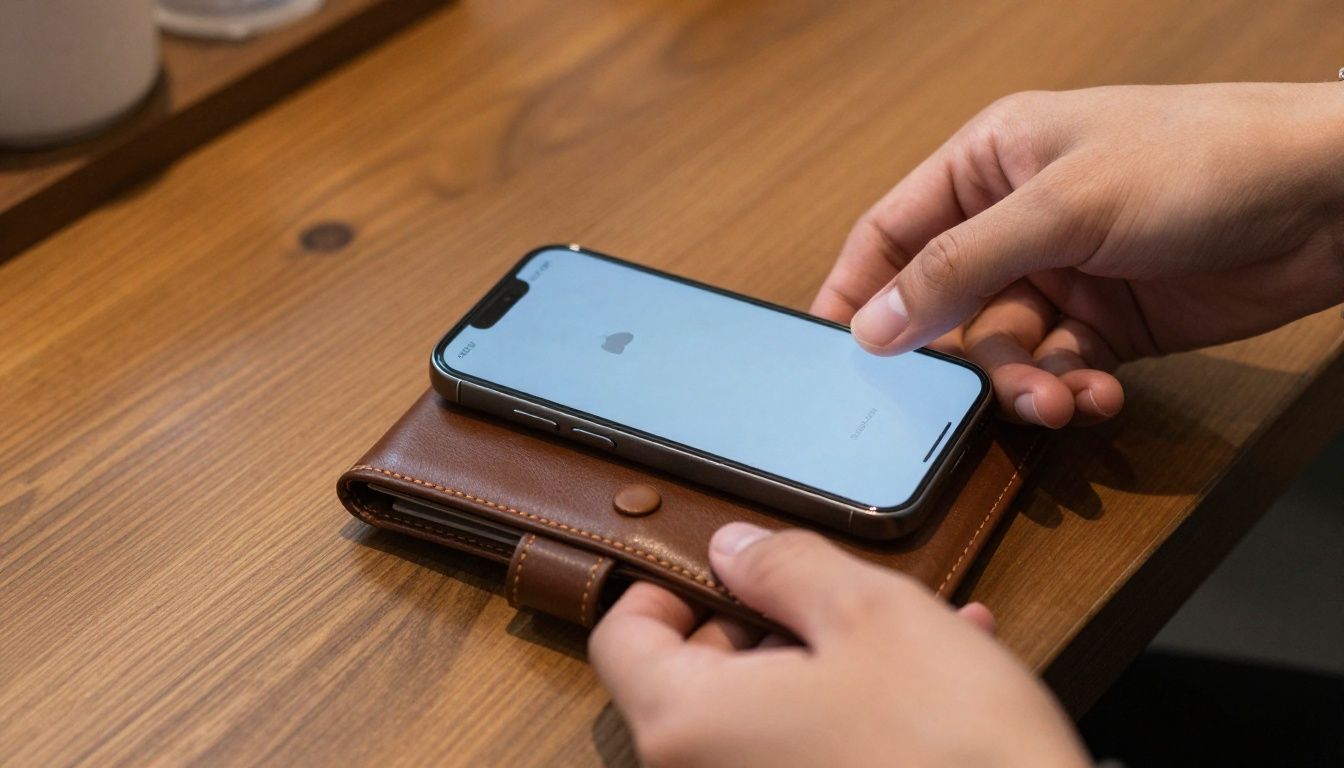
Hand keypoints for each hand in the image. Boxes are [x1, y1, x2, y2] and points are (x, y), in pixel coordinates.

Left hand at [589, 523, 1087, 766]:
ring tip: (914, 630)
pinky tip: (929, 684)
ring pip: (763, 713)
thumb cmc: (949, 744)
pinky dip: (848, 714)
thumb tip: (731, 549)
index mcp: (689, 723)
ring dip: (824, 664)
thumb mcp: (869, 614)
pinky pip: (805, 754)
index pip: (621, 639)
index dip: (664, 586)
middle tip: (834, 592)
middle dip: (764, 622)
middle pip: (694, 677)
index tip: (724, 567)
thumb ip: (784, 566)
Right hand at [813, 82, 1343, 426]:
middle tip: (979, 392)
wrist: (1330, 197)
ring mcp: (1063, 273)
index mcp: (988, 162)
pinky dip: (1070, 392)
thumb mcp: (1063, 207)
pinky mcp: (1107, 322)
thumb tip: (873, 324)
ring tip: (1060, 398)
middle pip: (948, 309)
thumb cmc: (1201, 159)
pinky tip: (1097, 395)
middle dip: (964, 358)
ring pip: (1003, 351)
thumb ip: (960, 266)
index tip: (831, 356)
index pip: (892, 232)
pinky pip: (1058, 371)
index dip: (856, 292)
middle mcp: (1016, 219)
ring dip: (1024, 384)